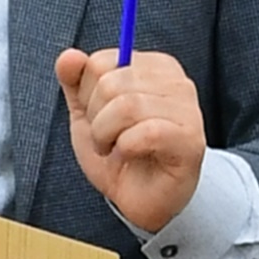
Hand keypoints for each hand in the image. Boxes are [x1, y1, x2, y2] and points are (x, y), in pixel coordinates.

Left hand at [54, 42, 208, 238]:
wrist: (142, 201)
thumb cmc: (120, 155)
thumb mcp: (88, 116)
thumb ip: (76, 83)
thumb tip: (68, 56)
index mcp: (154, 67)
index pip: (102, 62)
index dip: (87, 94)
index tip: (99, 117)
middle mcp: (176, 81)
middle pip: (111, 82)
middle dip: (95, 117)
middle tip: (106, 139)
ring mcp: (188, 110)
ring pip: (127, 106)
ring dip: (107, 135)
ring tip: (114, 149)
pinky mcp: (190, 140)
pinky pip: (145, 132)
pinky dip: (125, 148)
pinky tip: (130, 156)